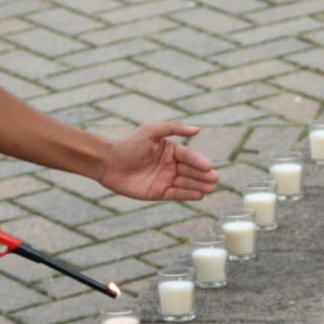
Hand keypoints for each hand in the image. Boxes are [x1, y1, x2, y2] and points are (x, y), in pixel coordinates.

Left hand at [99, 122, 217, 200]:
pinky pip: (176, 194)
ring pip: (186, 183)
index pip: (188, 156)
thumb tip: (197, 129)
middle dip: (203, 175)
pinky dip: (187, 195)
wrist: (108, 163)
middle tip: (215, 179)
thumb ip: (173, 128)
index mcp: (171, 150)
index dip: (198, 161)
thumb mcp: (150, 131)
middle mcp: (171, 165)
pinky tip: (198, 195)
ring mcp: (165, 179)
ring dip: (199, 186)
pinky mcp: (159, 193)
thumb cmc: (128, 144)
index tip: (208, 166)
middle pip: (190, 171)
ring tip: (211, 189)